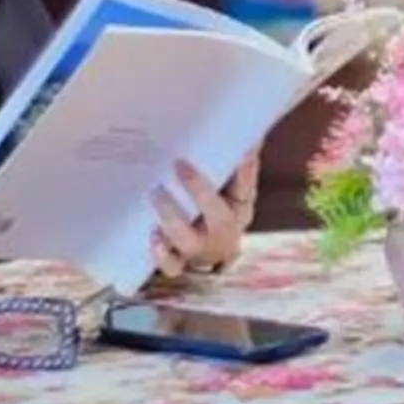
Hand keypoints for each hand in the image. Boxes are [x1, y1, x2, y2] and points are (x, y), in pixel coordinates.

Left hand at [148, 154, 260, 281]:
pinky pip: (171, 266)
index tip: (237, 149)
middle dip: (199, 190)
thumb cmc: (221, 213)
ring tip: (155, 192)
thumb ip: (241, 169)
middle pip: (219, 218)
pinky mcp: (179, 264)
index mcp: (239, 211)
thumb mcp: (236, 193)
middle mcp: (224, 235)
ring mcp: (201, 252)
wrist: (212, 255)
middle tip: (178, 164)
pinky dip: (161, 254)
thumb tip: (251, 137)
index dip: (244, 169)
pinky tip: (153, 237)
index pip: (246, 188)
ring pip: (189, 241)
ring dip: (172, 217)